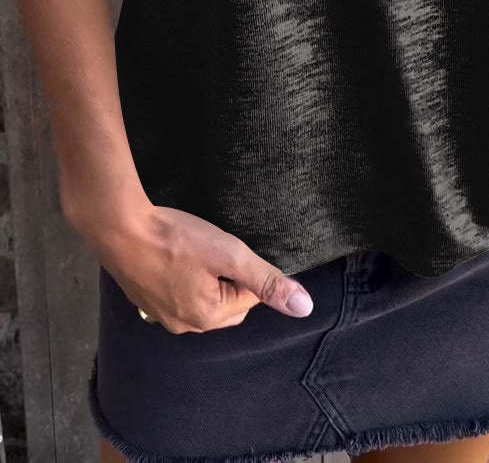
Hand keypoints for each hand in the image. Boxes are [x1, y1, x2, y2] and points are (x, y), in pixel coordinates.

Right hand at [72, 198, 314, 332]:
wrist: (119, 227)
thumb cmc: (176, 239)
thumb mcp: (229, 254)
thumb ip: (267, 280)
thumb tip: (304, 307)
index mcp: (208, 318)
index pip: (250, 297)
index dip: (246, 268)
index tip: (229, 247)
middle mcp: (184, 326)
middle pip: (227, 303)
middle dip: (230, 278)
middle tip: (216, 248)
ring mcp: (160, 315)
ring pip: (202, 298)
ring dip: (207, 279)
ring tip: (197, 250)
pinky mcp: (144, 299)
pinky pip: (178, 294)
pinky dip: (184, 278)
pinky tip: (176, 256)